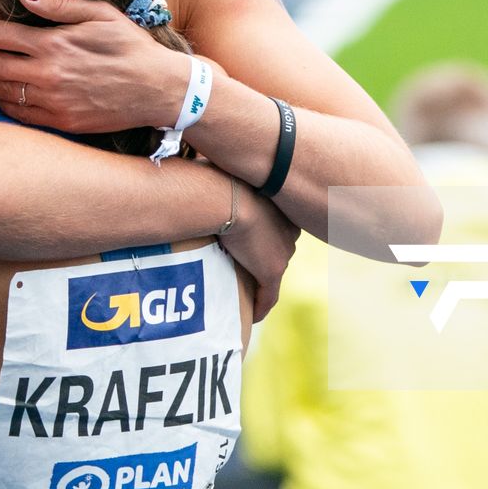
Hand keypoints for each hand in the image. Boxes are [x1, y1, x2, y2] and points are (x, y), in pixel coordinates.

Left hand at [0, 0, 191, 133]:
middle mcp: (47, 74)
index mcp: (54, 44)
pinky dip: (4, 102)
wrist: (159, 90)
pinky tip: (4, 93)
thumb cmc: (132, 47)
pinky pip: (18, 114)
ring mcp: (52, 102)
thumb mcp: (101, 14)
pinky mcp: (60, 122)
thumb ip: (59, 5)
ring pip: (0, 91)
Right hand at [220, 188, 299, 321]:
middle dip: (265, 258)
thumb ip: (221, 181)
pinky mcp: (271, 271)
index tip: (252, 242)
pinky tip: (252, 317)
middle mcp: (289, 231)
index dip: (265, 236)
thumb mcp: (225, 179)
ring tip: (245, 292)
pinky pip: (268, 296)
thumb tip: (199, 170)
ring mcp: (282, 252)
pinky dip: (260, 307)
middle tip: (247, 268)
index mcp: (281, 207)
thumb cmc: (219, 181)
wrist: (227, 196)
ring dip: (260, 283)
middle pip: (278, 249)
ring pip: (272, 271)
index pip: (277, 227)